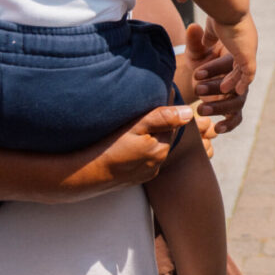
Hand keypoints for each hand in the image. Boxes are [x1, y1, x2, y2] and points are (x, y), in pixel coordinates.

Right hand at [43, 104, 193, 201]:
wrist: (85, 174)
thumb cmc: (108, 146)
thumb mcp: (136, 126)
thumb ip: (163, 118)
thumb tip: (189, 112)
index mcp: (161, 149)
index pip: (173, 123)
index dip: (167, 109)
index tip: (160, 95)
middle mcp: (158, 164)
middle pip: (165, 137)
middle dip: (160, 124)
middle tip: (147, 110)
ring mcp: (147, 173)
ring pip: (156, 148)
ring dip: (151, 137)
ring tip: (137, 126)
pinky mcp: (136, 179)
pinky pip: (146, 160)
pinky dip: (142, 150)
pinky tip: (130, 144)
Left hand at [188, 36, 248, 134]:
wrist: (204, 67)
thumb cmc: (202, 54)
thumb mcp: (196, 49)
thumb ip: (195, 40)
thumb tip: (193, 27)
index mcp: (235, 59)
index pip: (229, 65)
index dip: (214, 70)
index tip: (196, 73)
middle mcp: (241, 77)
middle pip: (234, 85)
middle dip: (215, 88)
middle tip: (198, 90)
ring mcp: (239, 93)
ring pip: (236, 102)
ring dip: (219, 106)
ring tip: (200, 108)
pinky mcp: (233, 107)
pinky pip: (236, 118)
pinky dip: (229, 124)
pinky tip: (216, 128)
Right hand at [207, 14, 256, 95]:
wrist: (227, 7)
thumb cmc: (219, 11)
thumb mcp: (211, 27)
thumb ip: (209, 36)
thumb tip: (207, 42)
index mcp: (240, 35)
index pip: (237, 52)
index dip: (229, 63)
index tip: (220, 72)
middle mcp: (248, 43)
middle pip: (241, 63)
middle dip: (231, 75)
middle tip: (221, 86)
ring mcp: (249, 49)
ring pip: (243, 71)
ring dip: (233, 81)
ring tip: (223, 90)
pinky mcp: (248, 56)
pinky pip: (248, 74)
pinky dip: (243, 82)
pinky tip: (237, 91)